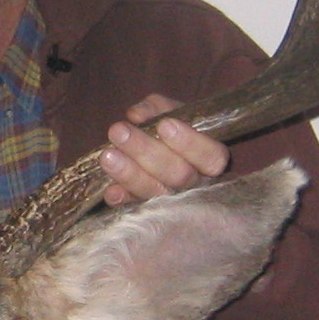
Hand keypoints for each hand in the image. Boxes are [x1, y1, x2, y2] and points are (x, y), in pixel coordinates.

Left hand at [99, 93, 229, 205]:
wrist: (160, 150)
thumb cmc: (171, 128)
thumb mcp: (170, 112)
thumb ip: (158, 108)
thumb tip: (137, 115)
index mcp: (210, 159)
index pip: (211, 156)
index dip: (189, 143)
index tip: (165, 125)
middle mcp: (196, 184)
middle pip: (179, 175)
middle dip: (146, 151)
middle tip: (118, 130)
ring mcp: (174, 201)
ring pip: (157, 193)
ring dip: (130, 174)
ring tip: (107, 155)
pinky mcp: (150, 211)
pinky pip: (137, 208)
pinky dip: (123, 199)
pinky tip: (110, 190)